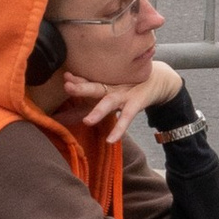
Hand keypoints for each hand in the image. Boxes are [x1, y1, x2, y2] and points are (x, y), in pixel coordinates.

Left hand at [49, 56, 181, 148]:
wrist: (159, 79)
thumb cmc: (127, 86)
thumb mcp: (107, 91)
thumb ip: (84, 104)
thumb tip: (59, 117)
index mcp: (103, 81)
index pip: (86, 80)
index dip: (75, 80)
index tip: (63, 77)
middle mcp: (112, 86)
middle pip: (95, 87)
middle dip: (81, 88)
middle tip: (67, 86)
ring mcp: (125, 94)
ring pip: (110, 101)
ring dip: (99, 110)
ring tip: (88, 121)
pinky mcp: (136, 103)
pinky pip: (127, 117)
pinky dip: (119, 129)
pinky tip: (111, 140)